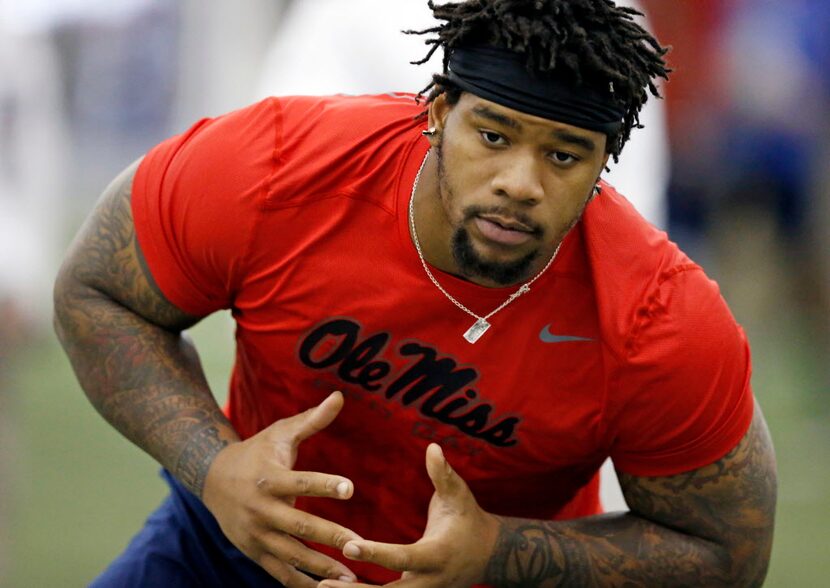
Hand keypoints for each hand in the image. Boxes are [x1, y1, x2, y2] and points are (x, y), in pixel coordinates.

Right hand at [202, 391, 361, 586]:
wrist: (213, 478)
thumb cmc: (258, 452)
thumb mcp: (281, 433)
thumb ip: (312, 420)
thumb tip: (339, 396)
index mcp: (269, 477)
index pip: (300, 480)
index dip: (324, 484)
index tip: (350, 487)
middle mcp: (261, 508)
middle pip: (298, 524)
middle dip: (329, 535)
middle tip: (360, 543)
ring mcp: (255, 534)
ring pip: (290, 554)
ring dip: (320, 567)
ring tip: (351, 577)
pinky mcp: (253, 552)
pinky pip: (278, 572)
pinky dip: (300, 583)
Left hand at [317, 444, 499, 587]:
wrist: (491, 554)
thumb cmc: (469, 518)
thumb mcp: (459, 495)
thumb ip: (443, 474)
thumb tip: (433, 447)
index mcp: (436, 555)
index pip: (401, 558)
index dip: (374, 553)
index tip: (348, 545)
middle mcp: (430, 582)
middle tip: (323, 582)